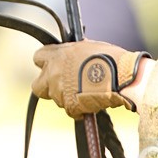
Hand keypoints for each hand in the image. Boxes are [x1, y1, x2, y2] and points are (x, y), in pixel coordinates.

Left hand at [32, 41, 150, 119]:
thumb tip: (74, 52)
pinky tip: (90, 103)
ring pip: (56, 99)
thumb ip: (74, 51)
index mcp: (57, 55)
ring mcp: (60, 91)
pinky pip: (70, 111)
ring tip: (85, 92)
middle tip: (61, 86)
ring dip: (67, 98)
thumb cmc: (109, 58)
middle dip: (46, 87)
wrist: (121, 77)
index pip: (38, 57)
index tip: (52, 65)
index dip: (45, 63)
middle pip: (37, 86)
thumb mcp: (88, 46)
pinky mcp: (69, 106)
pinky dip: (78, 110)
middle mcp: (53, 73)